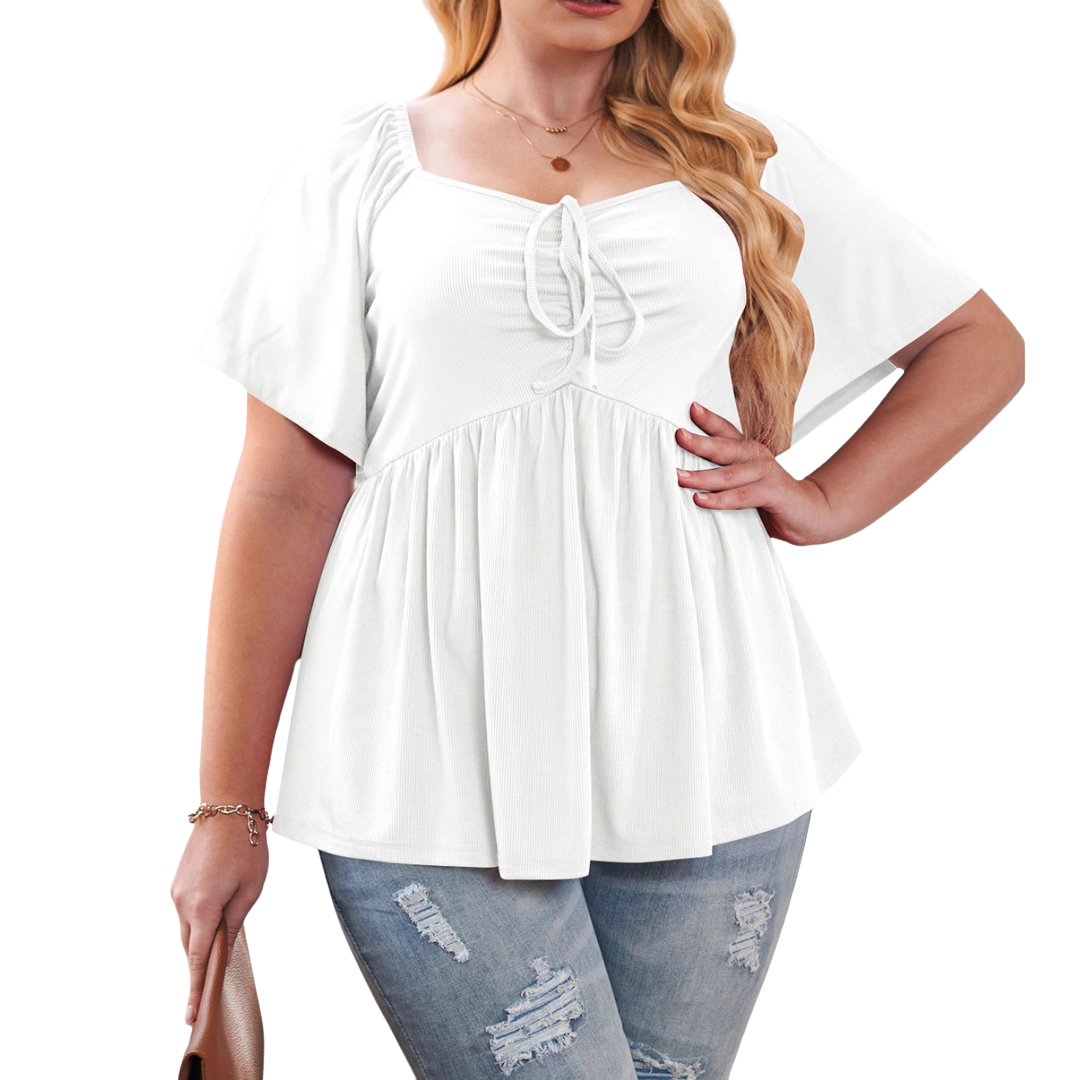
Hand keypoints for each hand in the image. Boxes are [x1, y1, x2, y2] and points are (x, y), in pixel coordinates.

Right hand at [170, 812, 269, 1026]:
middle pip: (190, 945)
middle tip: (214, 979)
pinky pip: (185, 911)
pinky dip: (197, 919)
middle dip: (201, 961)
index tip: (190, 1013)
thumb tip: (223, 945)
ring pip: (187, 928)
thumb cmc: (246, 847)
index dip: (195, 987)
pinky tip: (214, 911)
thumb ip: (234, 922)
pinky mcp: (177, 882)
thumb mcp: (250, 890)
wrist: (227, 809)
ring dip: (201, 936)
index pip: (197, 958)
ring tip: (223, 931)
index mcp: (202, 908)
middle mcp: (182, 903)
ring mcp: (176, 892)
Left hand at [674, 400, 835, 545]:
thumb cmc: (773, 499)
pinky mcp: (772, 492)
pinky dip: (720, 499)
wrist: (812, 513)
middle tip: (679, 436)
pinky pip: (741, 495)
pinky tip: (701, 499)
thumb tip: (683, 479)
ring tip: (679, 476)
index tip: (692, 408)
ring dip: (701, 475)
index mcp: (748, 452)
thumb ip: (721, 481)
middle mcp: (756, 457)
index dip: (709, 419)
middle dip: (699, 442)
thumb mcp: (744, 485)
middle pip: (724, 447)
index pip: (726, 432)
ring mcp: (765, 473)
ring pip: (728, 473)